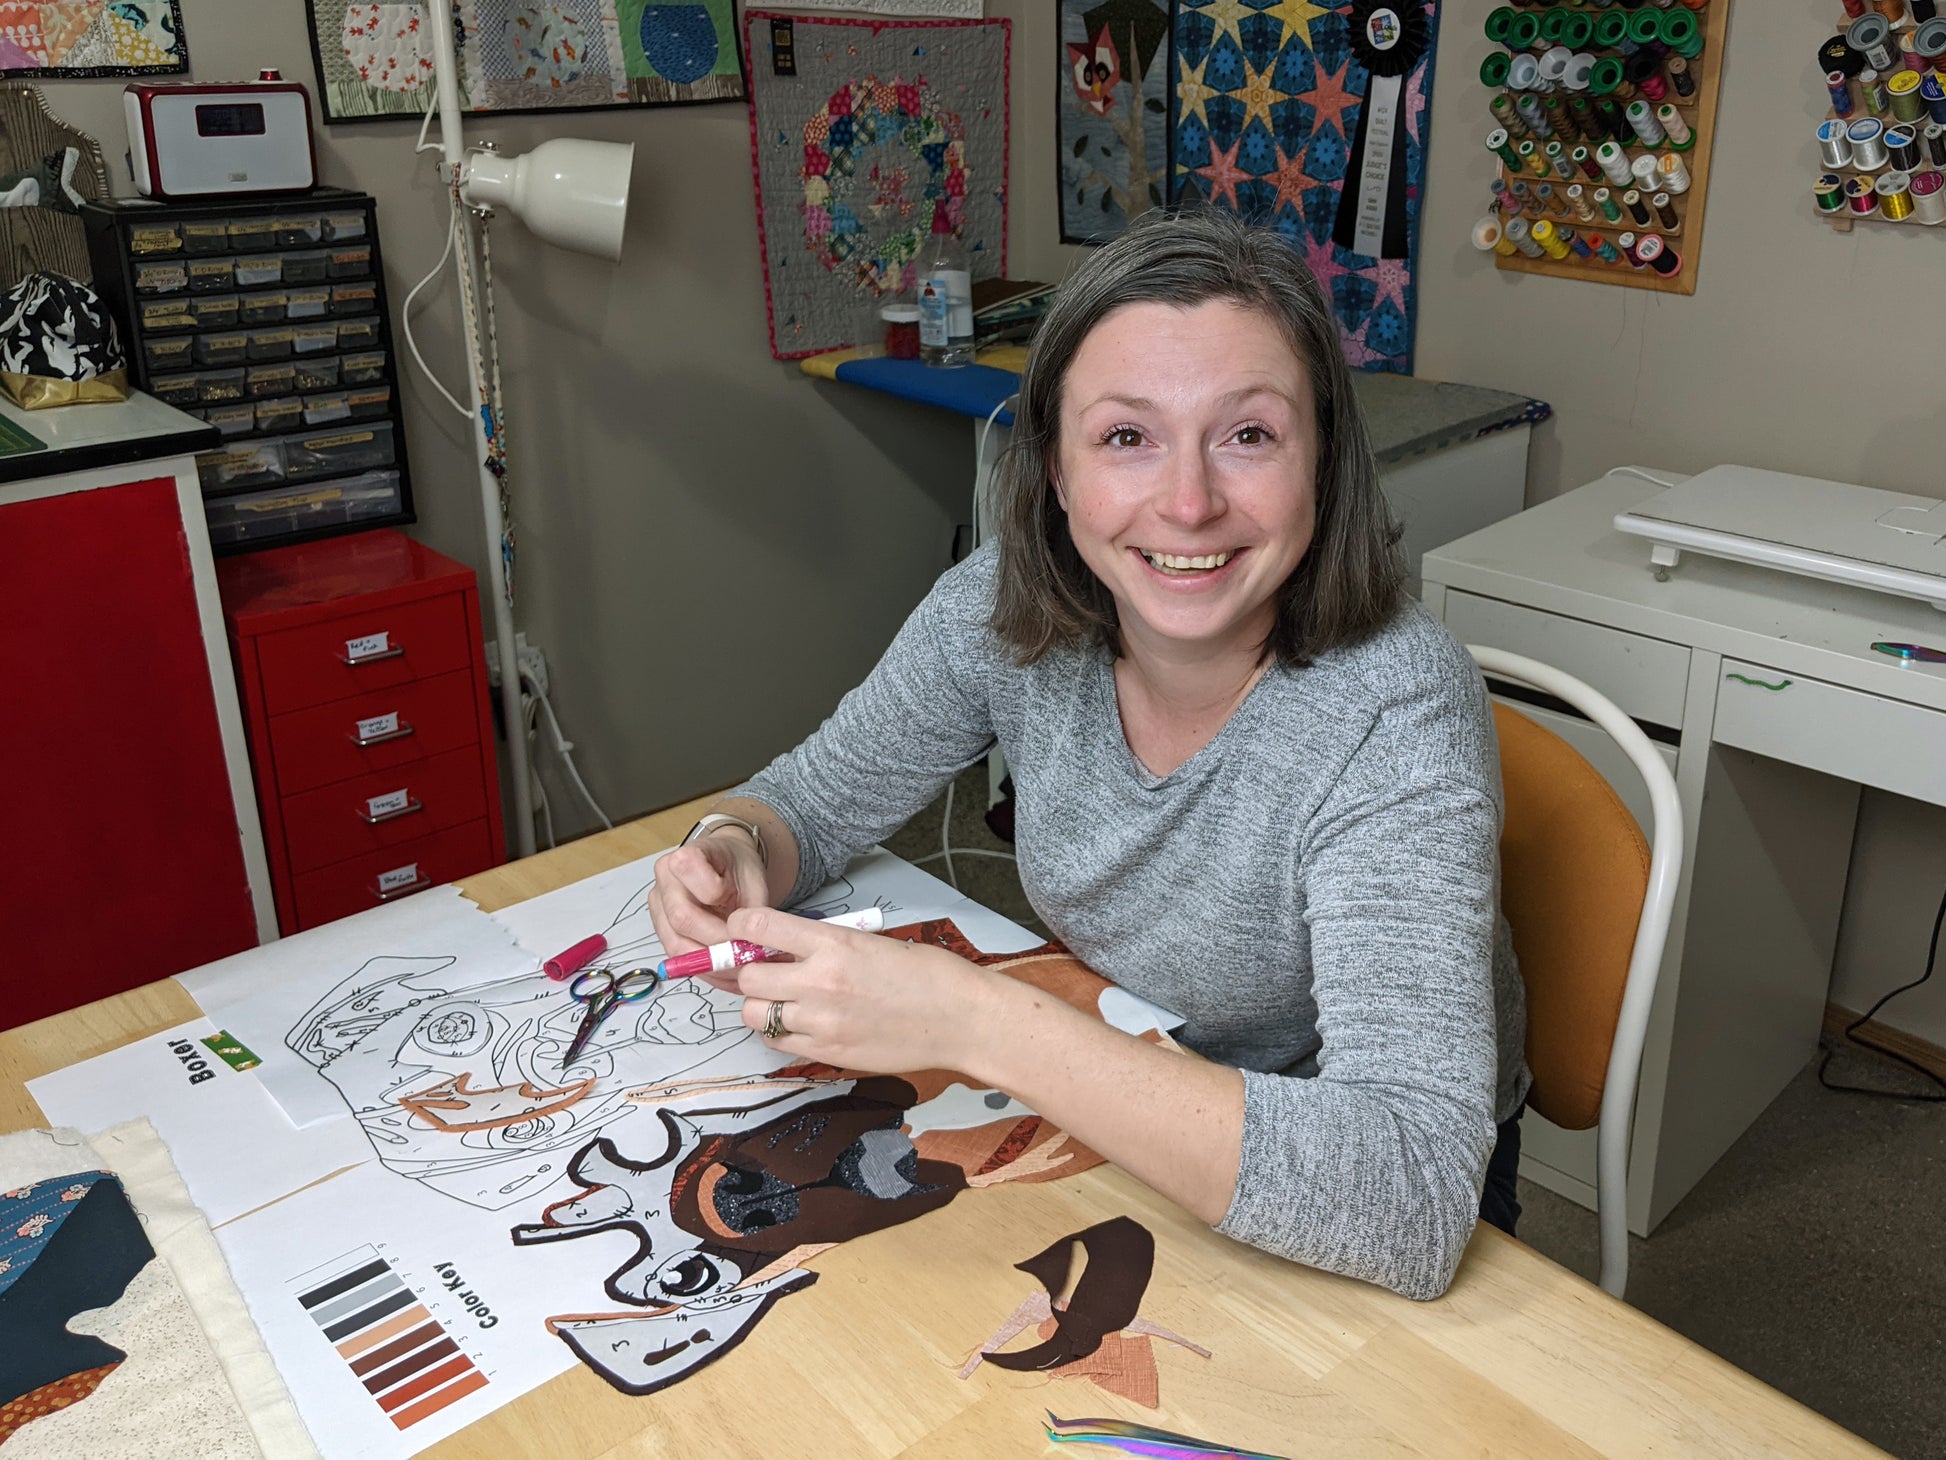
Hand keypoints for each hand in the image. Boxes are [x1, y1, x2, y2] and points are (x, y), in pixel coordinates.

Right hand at [647, 830, 769, 988]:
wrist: (728, 866)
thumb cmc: (740, 870)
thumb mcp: (755, 881)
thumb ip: (752, 913)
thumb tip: (749, 951)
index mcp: (687, 855)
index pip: (689, 872)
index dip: (715, 894)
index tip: (741, 910)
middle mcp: (664, 877)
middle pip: (682, 918)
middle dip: (716, 943)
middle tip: (744, 956)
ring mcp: (658, 903)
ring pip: (675, 943)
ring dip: (709, 963)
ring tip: (738, 972)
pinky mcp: (660, 926)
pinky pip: (676, 955)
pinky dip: (703, 969)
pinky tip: (726, 975)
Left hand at [727, 905, 1001, 1075]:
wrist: (960, 1020)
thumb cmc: (927, 975)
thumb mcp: (871, 942)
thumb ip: (825, 945)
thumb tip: (784, 947)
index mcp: (834, 944)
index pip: (759, 926)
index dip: (741, 926)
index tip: (742, 930)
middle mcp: (820, 982)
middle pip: (748, 976)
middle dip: (751, 971)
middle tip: (766, 969)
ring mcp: (822, 1022)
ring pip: (756, 1014)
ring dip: (762, 1004)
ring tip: (784, 1000)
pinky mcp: (828, 1052)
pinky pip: (777, 1043)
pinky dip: (779, 1033)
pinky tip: (800, 1023)